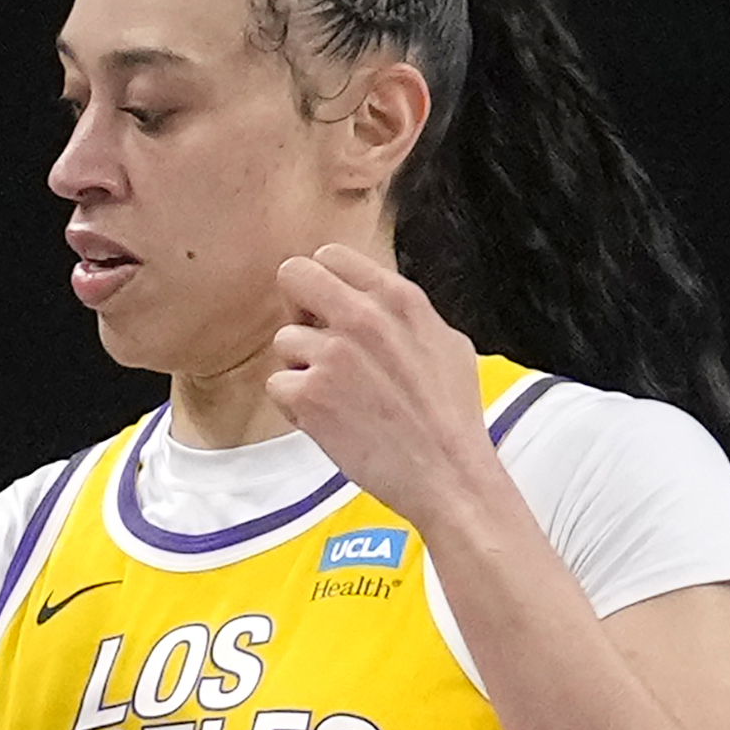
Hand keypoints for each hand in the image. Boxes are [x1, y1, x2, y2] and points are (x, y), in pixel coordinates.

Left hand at [262, 247, 506, 531]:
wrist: (447, 474)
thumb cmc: (451, 418)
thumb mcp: (446, 343)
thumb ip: (404, 315)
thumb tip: (377, 302)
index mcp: (398, 298)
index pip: (332, 256)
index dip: (324, 285)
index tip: (331, 312)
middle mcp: (363, 317)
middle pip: (293, 274)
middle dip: (296, 306)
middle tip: (315, 340)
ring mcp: (333, 354)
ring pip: (284, 340)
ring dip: (302, 367)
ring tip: (338, 397)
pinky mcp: (310, 394)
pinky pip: (278, 385)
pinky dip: (295, 406)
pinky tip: (329, 421)